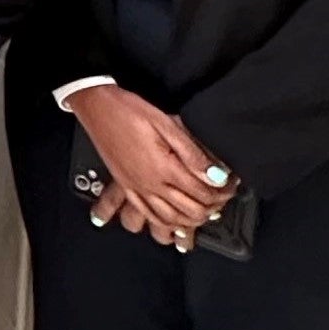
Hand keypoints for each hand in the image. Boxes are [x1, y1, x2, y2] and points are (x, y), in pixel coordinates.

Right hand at [67, 83, 228, 235]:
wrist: (96, 106)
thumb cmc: (129, 110)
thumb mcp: (167, 124)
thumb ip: (193, 153)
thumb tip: (216, 175)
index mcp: (164, 168)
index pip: (202, 193)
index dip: (222, 193)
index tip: (231, 186)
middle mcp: (149, 183)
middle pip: (189, 211)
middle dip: (210, 209)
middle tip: (222, 200)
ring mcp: (135, 187)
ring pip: (168, 219)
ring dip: (189, 221)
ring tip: (202, 213)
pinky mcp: (125, 185)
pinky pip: (145, 214)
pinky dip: (162, 223)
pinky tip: (170, 221)